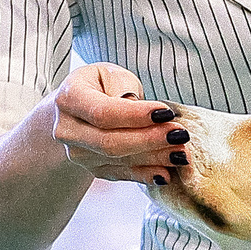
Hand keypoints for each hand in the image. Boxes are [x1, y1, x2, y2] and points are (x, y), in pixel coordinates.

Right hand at [48, 63, 188, 186]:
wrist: (79, 110)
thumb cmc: (101, 86)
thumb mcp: (111, 74)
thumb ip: (123, 88)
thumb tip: (142, 112)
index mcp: (69, 98)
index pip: (103, 112)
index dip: (135, 115)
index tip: (166, 113)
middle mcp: (67, 130)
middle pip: (110, 141)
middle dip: (149, 140)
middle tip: (180, 135)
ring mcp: (78, 154)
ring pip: (118, 160)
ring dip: (154, 159)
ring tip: (182, 153)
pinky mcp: (93, 169)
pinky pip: (121, 174)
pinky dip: (145, 175)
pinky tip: (167, 173)